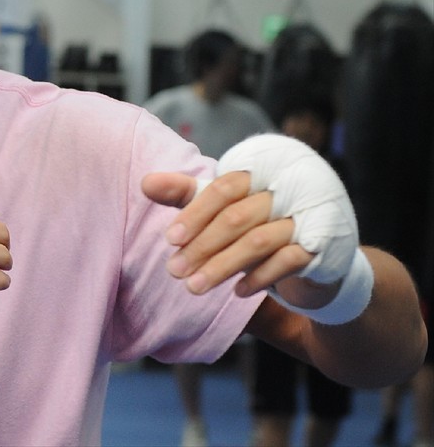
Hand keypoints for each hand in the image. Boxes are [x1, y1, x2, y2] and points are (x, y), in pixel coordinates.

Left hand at [142, 171, 331, 302]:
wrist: (316, 251)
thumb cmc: (257, 222)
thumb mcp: (221, 206)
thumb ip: (186, 193)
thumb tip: (145, 183)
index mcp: (259, 174)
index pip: (222, 188)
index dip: (194, 213)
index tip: (170, 239)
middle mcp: (285, 191)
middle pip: (237, 217)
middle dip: (201, 246)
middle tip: (174, 270)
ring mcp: (305, 218)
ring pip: (258, 241)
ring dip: (222, 266)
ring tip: (194, 287)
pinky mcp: (321, 246)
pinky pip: (287, 262)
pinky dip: (258, 278)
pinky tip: (236, 293)